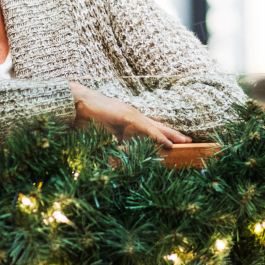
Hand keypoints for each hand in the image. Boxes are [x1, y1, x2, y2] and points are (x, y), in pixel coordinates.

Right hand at [68, 83, 191, 147]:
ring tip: (185, 142)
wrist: (76, 104)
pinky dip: (158, 136)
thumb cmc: (85, 119)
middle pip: (157, 126)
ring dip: (171, 135)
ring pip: (156, 127)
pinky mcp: (128, 116)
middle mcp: (132, 117)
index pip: (149, 129)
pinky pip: (147, 128)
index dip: (161, 135)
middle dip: (172, 134)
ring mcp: (131, 115)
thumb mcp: (102, 137)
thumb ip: (112, 147)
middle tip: (188, 141)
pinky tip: (168, 143)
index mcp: (127, 122)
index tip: (174, 143)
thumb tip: (117, 160)